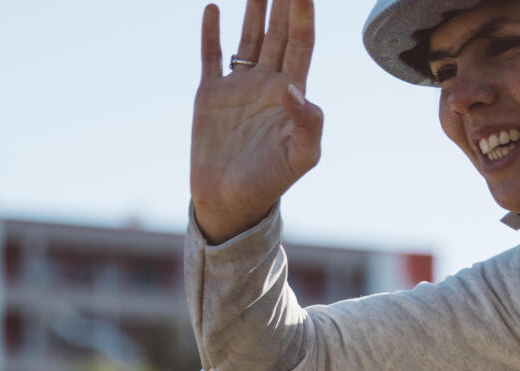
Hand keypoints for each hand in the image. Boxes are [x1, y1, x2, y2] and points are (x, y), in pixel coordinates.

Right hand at [191, 0, 323, 242]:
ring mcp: (239, 87)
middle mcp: (268, 85)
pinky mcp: (211, 94)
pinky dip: (212, 31)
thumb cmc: (271, 184)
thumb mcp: (300, 158)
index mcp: (293, 96)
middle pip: (278, 32)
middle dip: (282, 1)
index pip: (301, 43)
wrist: (231, 202)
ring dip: (254, 8)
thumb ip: (308, 125)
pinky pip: (212, 54)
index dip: (303, 13)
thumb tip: (295, 88)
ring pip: (249, 37)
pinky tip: (213, 8)